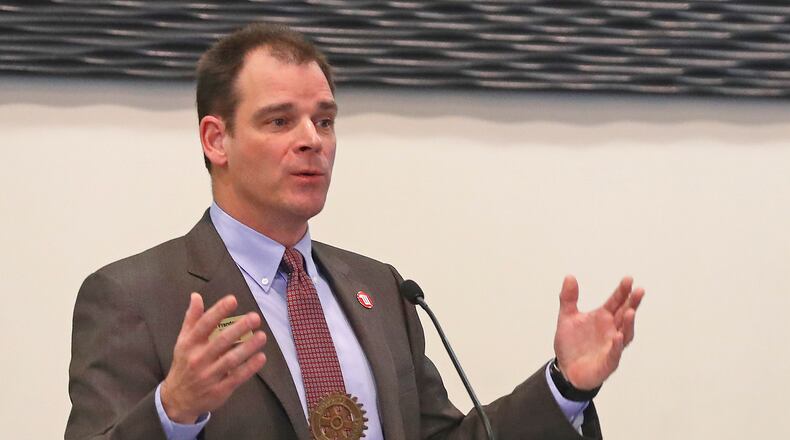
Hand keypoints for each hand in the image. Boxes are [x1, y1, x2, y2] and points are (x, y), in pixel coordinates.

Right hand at [160, 293, 266, 422]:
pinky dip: (250, 368)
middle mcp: (198, 358)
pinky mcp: (219, 390)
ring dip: (248, 347)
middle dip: (239, 328)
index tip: (232, 300)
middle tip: (255, 317)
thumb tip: (196, 296)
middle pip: (221, 341)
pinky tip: (261, 357)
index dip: (218, 311)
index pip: (204, 324)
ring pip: (231, 359)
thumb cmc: (184, 364)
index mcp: (190, 344)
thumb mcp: (183, 341)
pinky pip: (237, 377)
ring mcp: (209, 375)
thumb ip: (192, 319)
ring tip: (262, 336)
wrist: (177, 399)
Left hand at [553, 276, 643, 389]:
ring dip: (628, 323)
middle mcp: (611, 330)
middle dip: (632, 303)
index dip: (622, 291)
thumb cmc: (571, 344)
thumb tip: (569, 276)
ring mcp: (612, 346)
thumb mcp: (566, 318)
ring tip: (630, 311)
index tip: (628, 279)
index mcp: (603, 317)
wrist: (565, 369)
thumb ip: (568, 298)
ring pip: (625, 333)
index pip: (616, 301)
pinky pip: (614, 353)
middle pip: (624, 314)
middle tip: (639, 291)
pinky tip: (618, 337)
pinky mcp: (608, 362)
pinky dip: (617, 345)